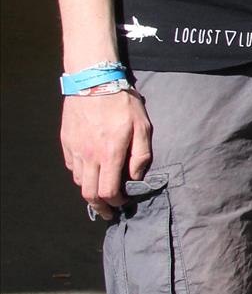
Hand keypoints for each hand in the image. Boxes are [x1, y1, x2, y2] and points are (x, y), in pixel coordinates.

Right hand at [62, 90, 152, 219]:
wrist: (93, 82)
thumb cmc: (122, 103)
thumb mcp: (142, 126)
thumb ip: (141, 155)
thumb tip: (136, 177)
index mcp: (109, 154)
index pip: (108, 191)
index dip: (116, 203)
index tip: (124, 203)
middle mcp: (89, 156)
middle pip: (89, 193)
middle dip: (100, 206)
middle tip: (110, 211)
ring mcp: (75, 150)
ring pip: (78, 182)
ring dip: (90, 191)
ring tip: (101, 193)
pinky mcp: (66, 143)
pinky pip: (72, 167)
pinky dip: (81, 174)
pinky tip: (91, 171)